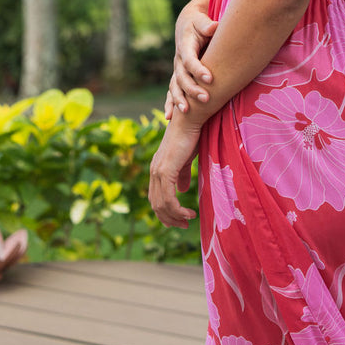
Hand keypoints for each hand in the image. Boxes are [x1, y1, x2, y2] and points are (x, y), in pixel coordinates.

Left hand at [148, 114, 200, 228]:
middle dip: (169, 219)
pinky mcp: (165, 171)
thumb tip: (182, 190)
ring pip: (162, 205)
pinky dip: (177, 210)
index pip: (155, 197)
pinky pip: (169, 199)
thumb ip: (183, 174)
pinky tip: (189, 213)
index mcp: (157, 168)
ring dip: (175, 217)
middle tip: (184, 225)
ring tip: (188, 220)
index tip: (179, 219)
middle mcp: (154, 171)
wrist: (190, 119)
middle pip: (156, 204)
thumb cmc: (191, 135)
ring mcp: (158, 172)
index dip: (165, 211)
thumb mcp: (187, 159)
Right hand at [165, 8, 217, 118]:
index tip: (210, 79)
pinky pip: (171, 91)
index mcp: (185, 47)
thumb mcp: (201, 20)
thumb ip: (206, 24)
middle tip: (206, 99)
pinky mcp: (178, 76)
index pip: (190, 60)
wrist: (186, 25)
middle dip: (192, 89)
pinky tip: (169, 116)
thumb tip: (214, 26)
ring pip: (175, 86)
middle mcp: (178, 60)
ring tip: (187, 112)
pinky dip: (169, 103)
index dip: (198, 69)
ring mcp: (177, 69)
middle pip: (182, 77)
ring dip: (180, 99)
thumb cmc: (198, 23)